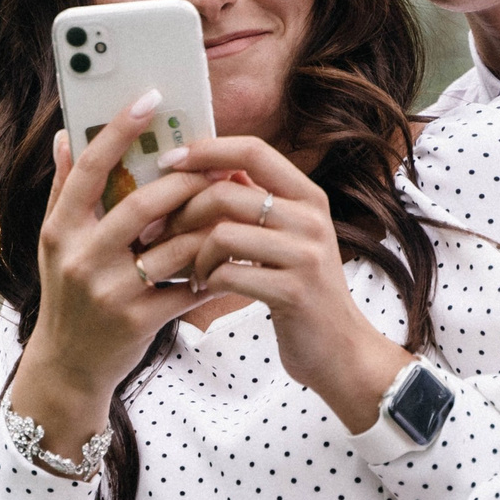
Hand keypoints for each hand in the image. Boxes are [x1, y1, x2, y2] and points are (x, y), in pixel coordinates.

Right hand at [5, 94, 231, 463]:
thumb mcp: (54, 244)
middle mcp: (81, 258)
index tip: (150, 98)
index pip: (89, 169)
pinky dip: (211, 270)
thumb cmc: (66, 295)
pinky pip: (188, 286)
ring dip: (207, 226)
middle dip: (186, 182)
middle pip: (143, 204)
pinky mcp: (139, 320)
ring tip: (229, 208)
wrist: (69, 365)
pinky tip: (227, 258)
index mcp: (61, 231)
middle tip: (213, 164)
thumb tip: (63, 135)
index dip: (119, 130)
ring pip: (174, 245)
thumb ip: (63, 190)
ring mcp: (110, 291)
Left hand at [151, 136, 410, 432]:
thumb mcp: (288, 235)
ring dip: (192, 254)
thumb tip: (205, 164)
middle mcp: (311, 219)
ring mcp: (305, 255)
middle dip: (181, 213)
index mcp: (308, 196)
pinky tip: (204, 289)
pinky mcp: (293, 292)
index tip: (168, 161)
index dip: (206, 150)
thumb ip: (256, 200)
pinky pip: (228, 274)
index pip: (252, 150)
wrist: (340, 349)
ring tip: (190, 269)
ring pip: (221, 233)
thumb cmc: (300, 288)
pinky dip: (206, 281)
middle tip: (160, 233)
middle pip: (225, 193)